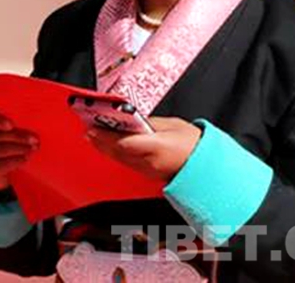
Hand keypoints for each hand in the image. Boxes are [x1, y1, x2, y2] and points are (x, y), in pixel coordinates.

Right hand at [0, 110, 38, 190]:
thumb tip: (28, 124)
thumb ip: (8, 126)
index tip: (11, 125)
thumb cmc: (0, 145)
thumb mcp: (0, 133)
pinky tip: (24, 159)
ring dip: (18, 148)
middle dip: (15, 136)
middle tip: (33, 139)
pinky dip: (15, 161)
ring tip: (32, 148)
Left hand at [85, 117, 201, 181]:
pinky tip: (108, 148)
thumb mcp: (172, 125)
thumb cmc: (194, 145)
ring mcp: (148, 171)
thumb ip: (150, 123)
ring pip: (120, 159)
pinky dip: (115, 154)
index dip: (105, 136)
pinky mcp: (148, 174)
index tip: (93, 127)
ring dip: (104, 148)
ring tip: (93, 137)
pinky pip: (127, 163)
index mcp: (156, 146)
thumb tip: (133, 120)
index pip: (124, 142)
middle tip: (88, 130)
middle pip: (117, 151)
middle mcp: (149, 162)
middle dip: (100, 141)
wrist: (206, 168)